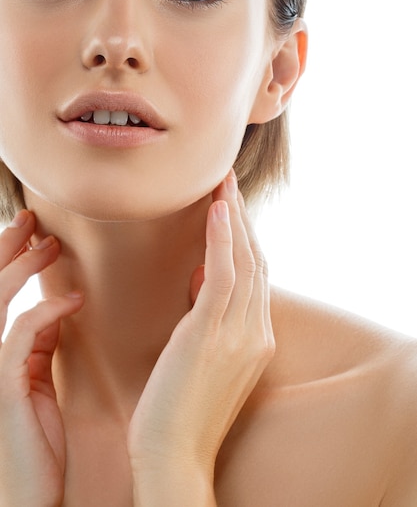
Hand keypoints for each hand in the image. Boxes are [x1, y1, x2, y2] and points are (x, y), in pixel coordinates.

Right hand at [0, 210, 82, 506]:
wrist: (28, 493)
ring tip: (49, 244)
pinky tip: (73, 301)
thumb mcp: (37, 381)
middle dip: (7, 248)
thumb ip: (40, 344)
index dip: (10, 257)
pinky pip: (19, 335)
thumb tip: (56, 307)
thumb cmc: (35, 438)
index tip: (34, 232)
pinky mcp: (1, 385)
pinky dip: (46, 312)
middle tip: (32, 219)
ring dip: (22, 266)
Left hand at [127, 173, 274, 502]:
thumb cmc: (179, 410)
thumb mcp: (202, 358)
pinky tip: (216, 211)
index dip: (245, 238)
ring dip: (233, 218)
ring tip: (221, 184)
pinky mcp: (212, 335)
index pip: (255, 276)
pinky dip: (222, 240)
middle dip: (242, 218)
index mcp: (256, 340)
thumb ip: (209, 316)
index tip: (231, 207)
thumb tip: (202, 277)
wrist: (173, 456)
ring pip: (244, 261)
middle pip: (256, 261)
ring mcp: (239, 334)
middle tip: (228, 183)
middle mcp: (256, 332)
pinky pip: (224, 275)